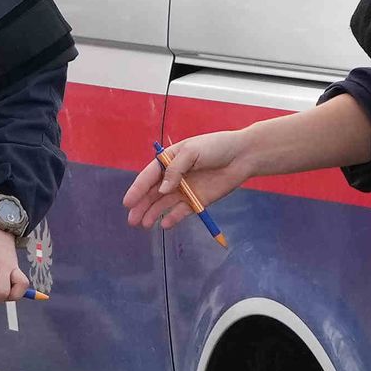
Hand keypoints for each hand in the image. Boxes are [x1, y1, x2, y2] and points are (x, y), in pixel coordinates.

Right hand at [124, 129, 256, 229]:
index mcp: (169, 159)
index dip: (137, 189)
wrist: (242, 156)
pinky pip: (182, 211)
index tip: (127, 202)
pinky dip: (173, 217)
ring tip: (144, 224)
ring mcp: (186, 189)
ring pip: (164, 204)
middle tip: (132, 220)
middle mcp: (174, 176)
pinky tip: (165, 224)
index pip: (149, 176)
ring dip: (153, 213)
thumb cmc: (216, 147)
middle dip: (141, 205)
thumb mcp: (192, 152)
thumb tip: (162, 190)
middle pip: (153, 193)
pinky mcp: (198, 200)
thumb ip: (175, 170)